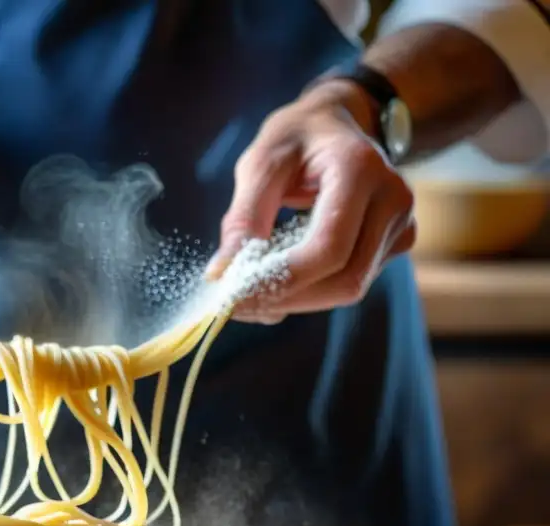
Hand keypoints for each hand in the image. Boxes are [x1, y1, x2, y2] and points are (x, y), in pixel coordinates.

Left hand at [206, 81, 415, 323]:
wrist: (335, 123)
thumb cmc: (295, 139)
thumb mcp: (261, 163)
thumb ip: (243, 217)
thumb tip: (222, 273)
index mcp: (360, 169)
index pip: (328, 248)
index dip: (283, 282)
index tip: (236, 295)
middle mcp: (392, 198)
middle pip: (345, 279)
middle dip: (288, 299)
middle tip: (238, 304)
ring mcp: (401, 222)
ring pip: (350, 288)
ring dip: (297, 301)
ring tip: (252, 294)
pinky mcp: (395, 241)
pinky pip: (352, 281)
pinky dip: (311, 291)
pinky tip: (279, 282)